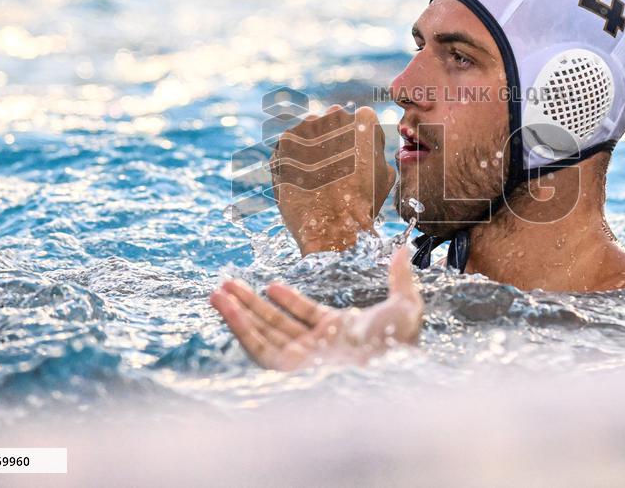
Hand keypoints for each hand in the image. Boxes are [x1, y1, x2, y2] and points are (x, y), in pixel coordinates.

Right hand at [210, 246, 422, 370]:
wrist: (386, 373)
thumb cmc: (400, 345)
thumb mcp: (406, 306)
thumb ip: (400, 279)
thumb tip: (402, 250)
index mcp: (341, 335)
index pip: (307, 317)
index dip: (290, 301)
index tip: (271, 285)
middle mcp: (317, 350)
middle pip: (277, 325)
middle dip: (252, 305)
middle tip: (229, 284)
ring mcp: (301, 362)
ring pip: (262, 334)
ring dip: (239, 312)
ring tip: (218, 291)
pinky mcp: (286, 372)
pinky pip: (257, 348)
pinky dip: (240, 327)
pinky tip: (227, 306)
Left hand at [270, 105, 394, 254]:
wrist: (329, 225)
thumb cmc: (362, 203)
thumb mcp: (385, 176)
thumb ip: (378, 152)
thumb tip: (372, 148)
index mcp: (365, 120)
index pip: (362, 119)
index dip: (359, 138)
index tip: (356, 155)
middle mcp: (336, 115)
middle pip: (335, 119)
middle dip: (335, 137)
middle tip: (335, 164)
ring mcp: (308, 125)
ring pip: (312, 130)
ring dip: (313, 145)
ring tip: (317, 174)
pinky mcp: (286, 139)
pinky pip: (292, 143)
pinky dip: (295, 157)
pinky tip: (302, 176)